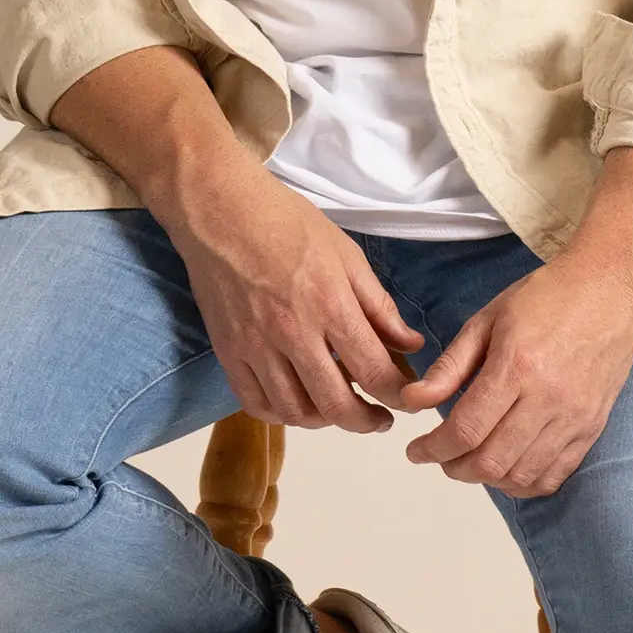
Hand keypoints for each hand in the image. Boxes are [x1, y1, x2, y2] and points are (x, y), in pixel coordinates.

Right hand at [170, 168, 425, 435]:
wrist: (221, 211)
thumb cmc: (288, 223)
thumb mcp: (346, 253)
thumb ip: (378, 305)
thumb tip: (411, 345)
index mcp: (330, 305)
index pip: (375, 372)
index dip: (398, 396)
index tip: (406, 401)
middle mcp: (293, 334)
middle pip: (336, 404)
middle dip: (365, 421)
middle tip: (378, 418)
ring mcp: (256, 347)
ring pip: (295, 412)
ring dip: (324, 422)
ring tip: (338, 410)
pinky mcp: (227, 352)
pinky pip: (255, 403)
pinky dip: (281, 415)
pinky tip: (297, 405)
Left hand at [394, 255, 632, 498]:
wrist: (611, 289)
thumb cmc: (546, 297)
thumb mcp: (487, 319)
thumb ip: (450, 366)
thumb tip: (414, 402)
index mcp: (516, 366)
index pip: (466, 429)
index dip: (433, 449)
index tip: (416, 450)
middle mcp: (548, 398)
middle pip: (491, 461)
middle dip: (454, 467)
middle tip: (440, 456)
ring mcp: (575, 417)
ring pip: (521, 475)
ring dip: (487, 479)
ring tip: (469, 461)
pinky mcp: (593, 426)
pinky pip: (555, 475)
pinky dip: (524, 483)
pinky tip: (506, 469)